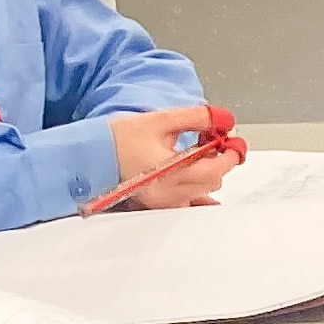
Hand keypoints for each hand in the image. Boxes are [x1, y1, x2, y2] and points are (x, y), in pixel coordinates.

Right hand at [109, 104, 235, 208]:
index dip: (230, 154)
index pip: (215, 168)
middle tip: (211, 141)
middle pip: (212, 181)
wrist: (91, 156)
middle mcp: (169, 192)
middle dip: (218, 160)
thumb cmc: (118, 139)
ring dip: (207, 173)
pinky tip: (193, 175)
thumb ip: (197, 118)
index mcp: (170, 171)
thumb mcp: (160, 120)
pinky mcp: (158, 206)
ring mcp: (164, 202)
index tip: (233, 141)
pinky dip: (197, 190)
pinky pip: (189, 203)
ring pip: (203, 192)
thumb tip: (223, 118)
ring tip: (195, 153)